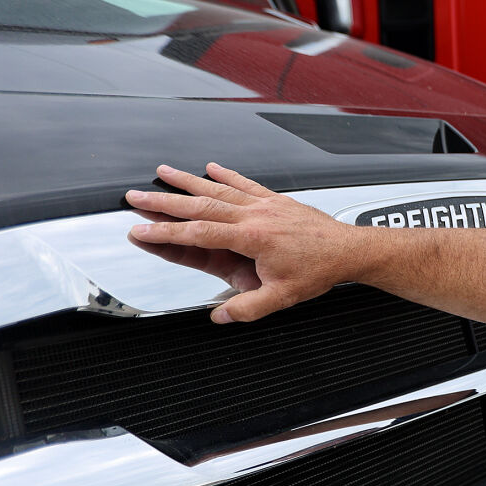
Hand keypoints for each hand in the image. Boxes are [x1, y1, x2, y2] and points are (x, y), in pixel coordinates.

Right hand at [125, 163, 356, 322]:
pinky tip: (211, 168)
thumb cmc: (320, 270)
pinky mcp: (276, 200)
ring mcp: (265, 204)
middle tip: (136, 196)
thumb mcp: (283, 297)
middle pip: (201, 206)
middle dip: (165, 202)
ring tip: (162, 172)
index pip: (200, 234)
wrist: (349, 250)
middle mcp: (256, 216)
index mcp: (253, 238)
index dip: (167, 233)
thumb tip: (221, 316)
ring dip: (188, 181)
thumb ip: (249, 308)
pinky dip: (226, 176)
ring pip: (219, 190)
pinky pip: (245, 184)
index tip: (141, 231)